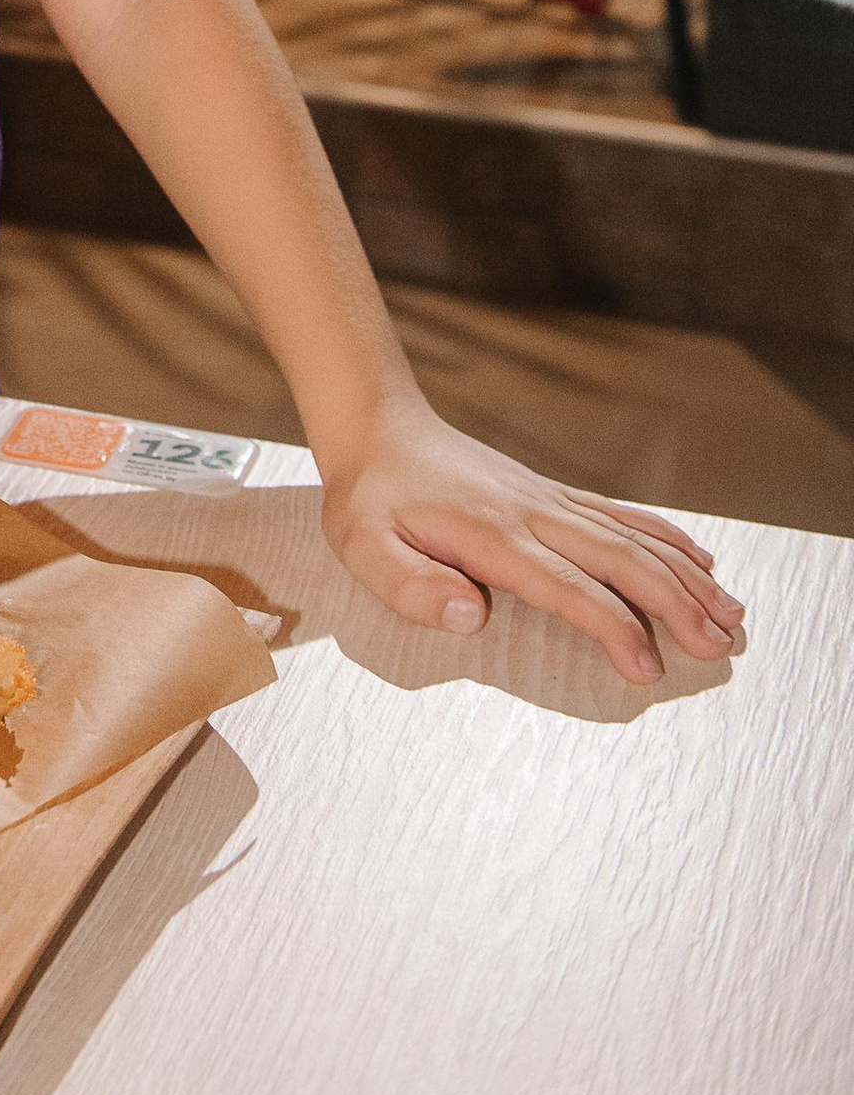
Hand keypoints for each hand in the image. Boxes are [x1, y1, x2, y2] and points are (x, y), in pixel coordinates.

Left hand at [316, 390, 741, 684]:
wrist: (377, 427)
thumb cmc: (369, 496)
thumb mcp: (364, 547)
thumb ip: (413, 586)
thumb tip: (473, 615)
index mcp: (492, 535)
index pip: (568, 586)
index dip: (612, 627)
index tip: (647, 667)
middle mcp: (533, 513)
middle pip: (620, 559)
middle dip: (675, 604)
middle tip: (717, 647)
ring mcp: (548, 499)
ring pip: (632, 537)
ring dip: (685, 576)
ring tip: (731, 615)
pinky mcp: (551, 493)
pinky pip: (620, 514)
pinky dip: (665, 537)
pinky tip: (699, 560)